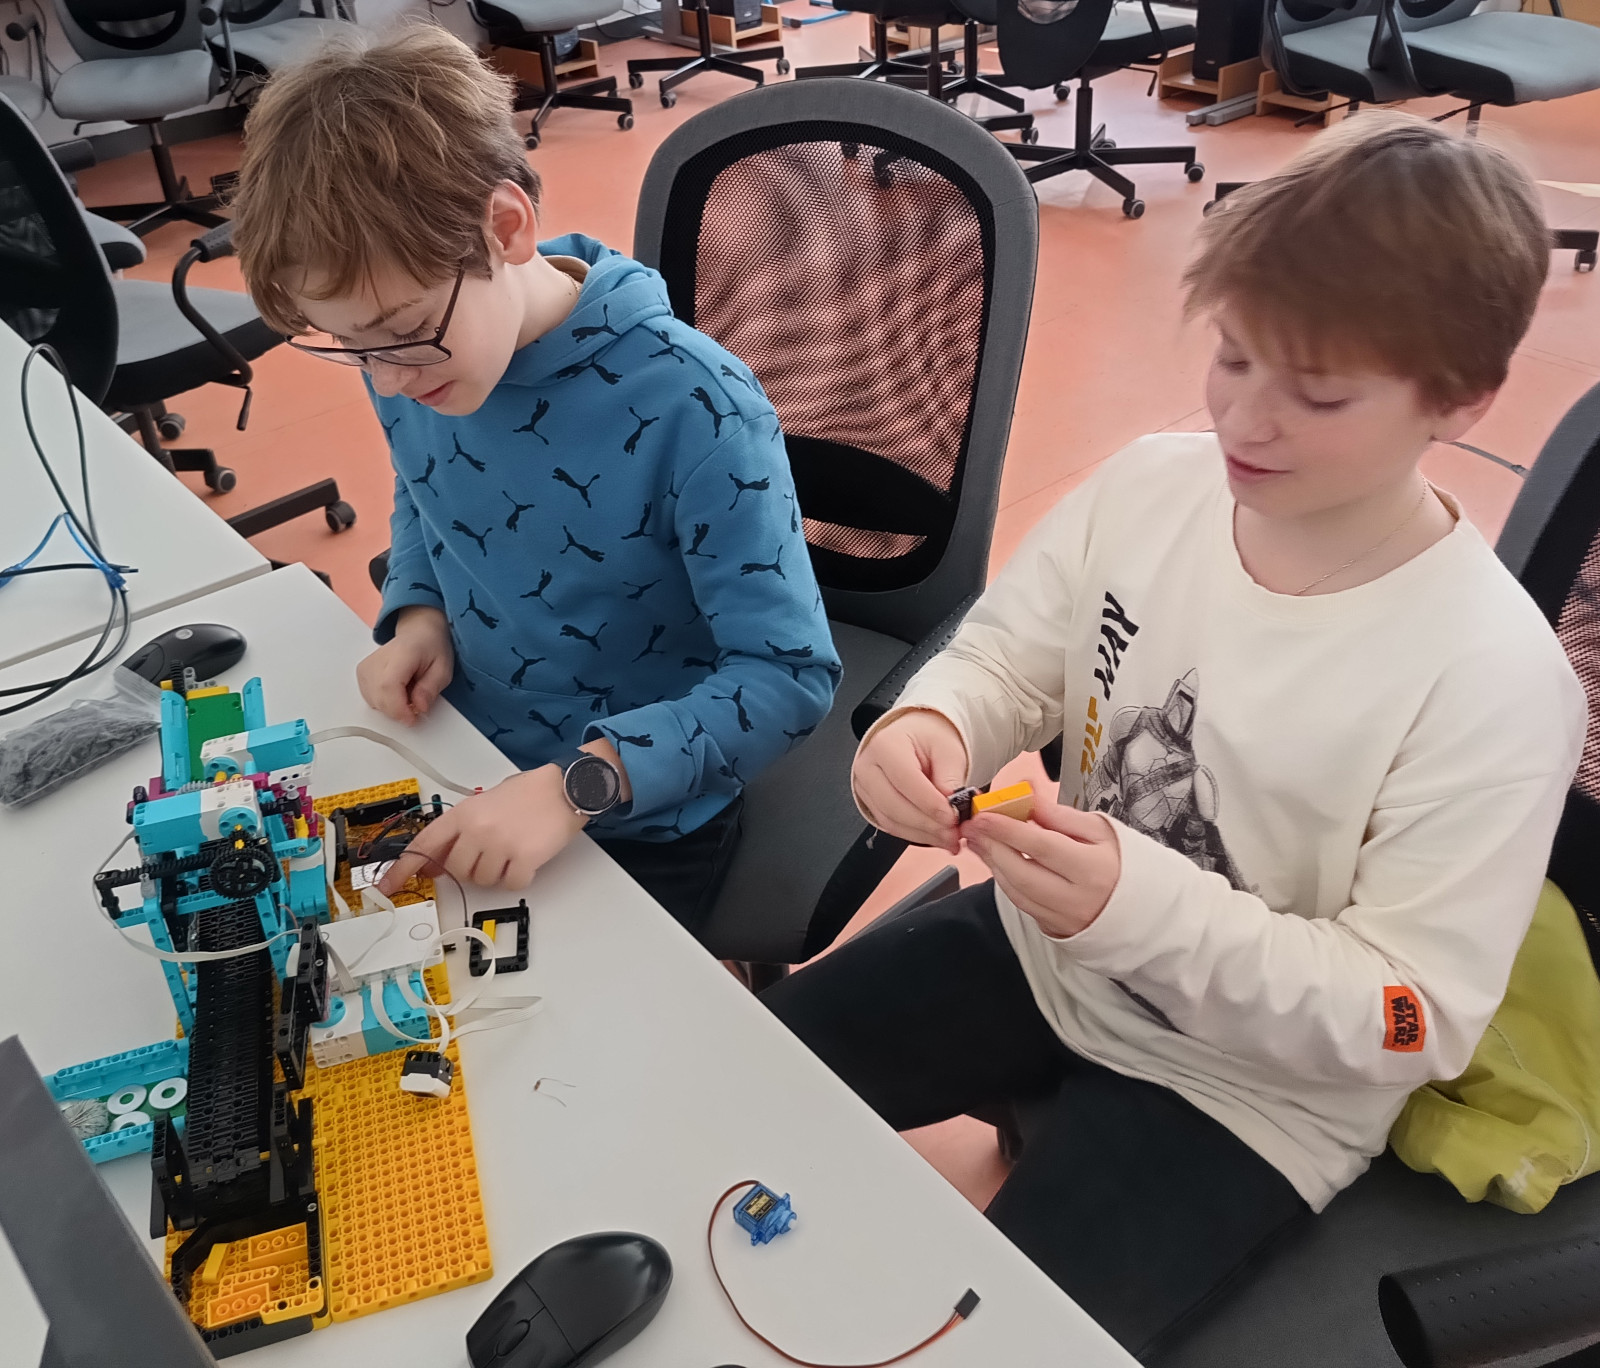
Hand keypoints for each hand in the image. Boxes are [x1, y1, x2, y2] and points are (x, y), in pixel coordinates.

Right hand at [357, 606, 453, 725]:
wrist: (418, 634)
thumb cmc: (431, 648)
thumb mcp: (443, 669)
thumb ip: (431, 689)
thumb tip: (419, 708)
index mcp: (401, 653)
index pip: (388, 685)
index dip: (398, 709)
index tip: (412, 718)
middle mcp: (378, 659)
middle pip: (379, 697)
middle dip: (398, 711)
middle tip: (416, 703)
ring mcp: (367, 667)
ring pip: (373, 701)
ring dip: (392, 706)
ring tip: (408, 692)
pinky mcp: (362, 674)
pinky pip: (371, 699)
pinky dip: (385, 702)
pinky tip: (398, 692)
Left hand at [377, 765, 585, 893]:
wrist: (565, 787)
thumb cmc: (528, 793)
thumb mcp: (485, 804)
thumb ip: (459, 832)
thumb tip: (437, 864)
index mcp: (463, 813)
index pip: (424, 845)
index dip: (403, 869)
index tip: (388, 886)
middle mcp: (477, 830)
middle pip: (457, 870)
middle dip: (472, 867)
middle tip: (492, 850)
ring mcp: (499, 845)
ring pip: (484, 880)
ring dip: (497, 872)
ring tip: (513, 848)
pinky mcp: (523, 859)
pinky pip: (511, 884)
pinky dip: (519, 876)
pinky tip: (527, 857)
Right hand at [851, 709, 969, 854]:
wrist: (916, 738)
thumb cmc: (929, 739)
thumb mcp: (948, 750)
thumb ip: (951, 778)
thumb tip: (954, 807)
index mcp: (885, 745)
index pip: (905, 780)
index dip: (929, 803)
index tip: (953, 817)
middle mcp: (868, 767)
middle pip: (894, 806)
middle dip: (927, 824)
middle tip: (954, 833)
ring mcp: (865, 787)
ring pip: (891, 821)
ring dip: (923, 834)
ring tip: (949, 837)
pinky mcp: (870, 804)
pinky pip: (891, 826)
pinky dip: (915, 834)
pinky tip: (935, 835)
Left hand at [962, 797, 1119, 937]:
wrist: (1141, 908)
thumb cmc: (1119, 862)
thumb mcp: (1099, 830)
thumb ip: (1060, 815)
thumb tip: (1027, 793)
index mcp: (1092, 869)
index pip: (1041, 846)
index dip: (1008, 830)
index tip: (983, 814)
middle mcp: (1076, 899)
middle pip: (1022, 873)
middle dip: (992, 848)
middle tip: (972, 827)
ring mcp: (1064, 918)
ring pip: (1016, 892)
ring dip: (992, 864)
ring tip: (978, 840)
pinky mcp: (1055, 929)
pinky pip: (1022, 904)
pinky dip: (1004, 881)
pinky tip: (995, 861)